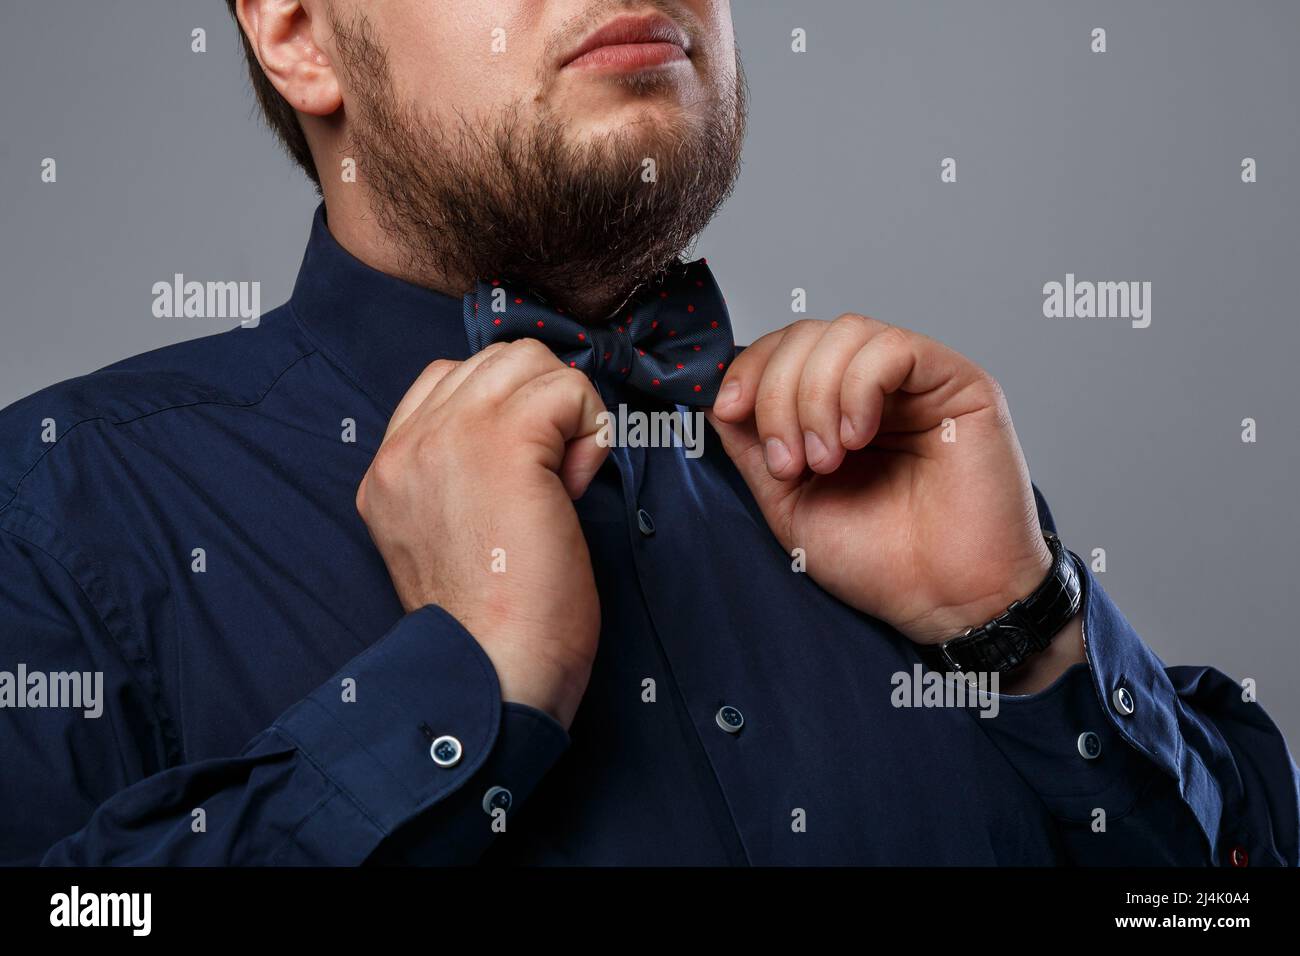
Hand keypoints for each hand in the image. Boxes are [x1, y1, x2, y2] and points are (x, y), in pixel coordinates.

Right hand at [355, 340, 608, 728]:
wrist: (490, 672)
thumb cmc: (493, 626)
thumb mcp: (449, 539)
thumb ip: (462, 478)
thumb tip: (532, 433)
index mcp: (390, 470)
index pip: (448, 380)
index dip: (507, 412)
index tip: (524, 480)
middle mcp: (408, 444)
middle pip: (494, 360)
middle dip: (540, 407)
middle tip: (552, 481)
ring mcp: (451, 436)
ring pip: (530, 360)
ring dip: (566, 412)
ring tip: (564, 480)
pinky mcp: (505, 444)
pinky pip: (568, 389)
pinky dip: (590, 429)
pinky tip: (577, 485)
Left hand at [707, 315, 1054, 646]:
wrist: (945, 602)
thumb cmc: (880, 562)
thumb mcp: (790, 502)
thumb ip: (753, 447)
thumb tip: (713, 399)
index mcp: (836, 407)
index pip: (784, 349)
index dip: (749, 369)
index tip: (728, 411)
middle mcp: (876, 386)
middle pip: (806, 335)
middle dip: (777, 393)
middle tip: (790, 462)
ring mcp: (918, 381)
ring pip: (845, 333)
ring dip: (814, 396)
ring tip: (827, 461)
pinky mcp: (959, 383)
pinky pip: (892, 348)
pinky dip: (858, 388)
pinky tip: (858, 438)